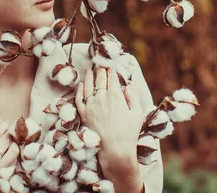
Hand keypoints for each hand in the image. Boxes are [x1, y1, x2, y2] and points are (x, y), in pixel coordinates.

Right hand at [0, 121, 19, 174]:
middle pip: (6, 140)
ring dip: (13, 143)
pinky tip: (9, 152)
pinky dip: (13, 154)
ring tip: (10, 142)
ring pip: (14, 150)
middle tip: (9, 130)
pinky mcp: (7, 175)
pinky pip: (14, 160)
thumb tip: (3, 127)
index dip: (2, 126)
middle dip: (9, 133)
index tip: (6, 123)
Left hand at [76, 67, 144, 191]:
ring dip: (88, 76)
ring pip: (88, 86)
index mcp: (115, 95)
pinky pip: (79, 99)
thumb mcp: (137, 114)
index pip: (112, 78)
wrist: (114, 150)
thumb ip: (132, 98)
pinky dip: (79, 90)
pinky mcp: (84, 114)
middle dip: (100, 71)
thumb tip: (126, 88)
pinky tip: (80, 85)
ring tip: (89, 70)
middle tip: (100, 65)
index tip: (111, 67)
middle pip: (100, 79)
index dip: (111, 71)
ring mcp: (91, 105)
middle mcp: (101, 97)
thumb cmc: (129, 133)